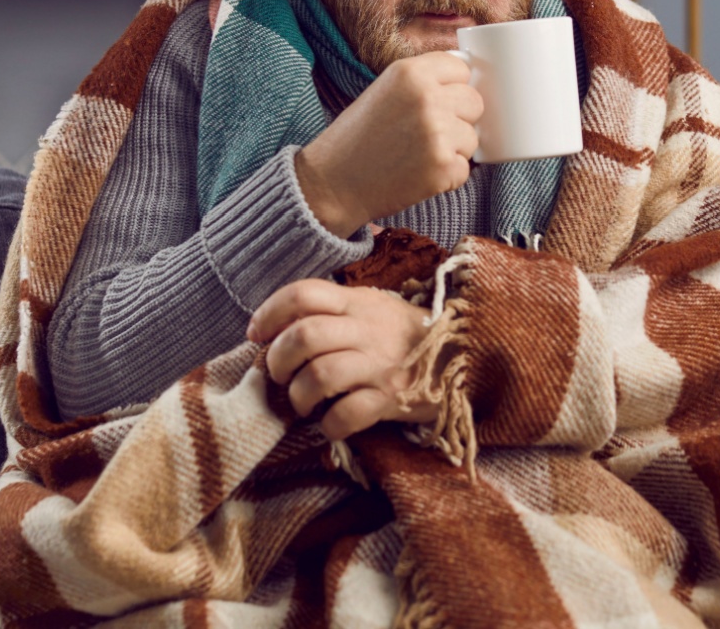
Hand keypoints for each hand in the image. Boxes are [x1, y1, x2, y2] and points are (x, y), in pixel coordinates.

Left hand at [247, 279, 437, 440]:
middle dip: (278, 360)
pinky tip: (328, 424)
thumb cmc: (403, 336)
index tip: (256, 334)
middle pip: (304, 336)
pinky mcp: (392, 399)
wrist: (462, 359)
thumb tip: (276, 328)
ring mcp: (380, 365)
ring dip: (299, 395)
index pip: (304, 294)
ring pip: (320, 376)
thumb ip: (331, 312)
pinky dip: (329, 425)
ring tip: (302, 403)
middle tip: (279, 375)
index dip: (270, 312)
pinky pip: (348, 415)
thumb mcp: (371, 308)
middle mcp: (367, 330)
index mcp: (357, 303)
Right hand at [294, 51, 480, 236]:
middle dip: (458, 118)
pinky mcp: (443, 168)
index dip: (452, 87)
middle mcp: (427, 98)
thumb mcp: (385, 90)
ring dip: (453, 149)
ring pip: (472, 137)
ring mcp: (438, 134)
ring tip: (416, 155)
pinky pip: (465, 168)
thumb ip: (423, 80)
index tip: (437, 101)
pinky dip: (446, 176)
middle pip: (474, 102)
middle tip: (425, 133)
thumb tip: (469, 79)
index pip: (461, 69)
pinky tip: (417, 174)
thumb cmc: (358, 137)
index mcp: (410, 72)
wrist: (333, 183)